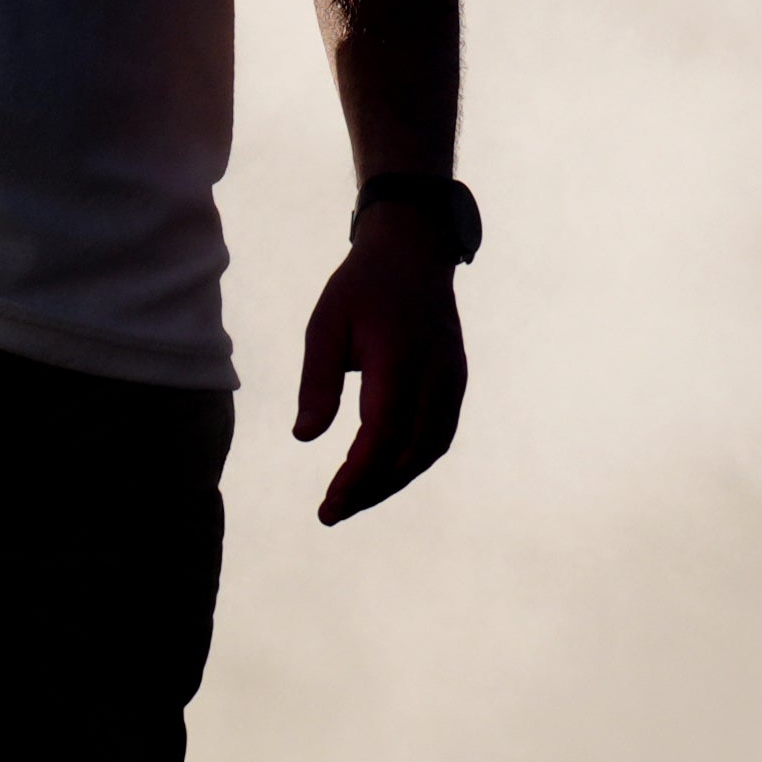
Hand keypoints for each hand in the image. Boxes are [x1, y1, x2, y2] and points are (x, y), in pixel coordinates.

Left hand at [290, 207, 468, 524]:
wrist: (413, 251)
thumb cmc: (361, 288)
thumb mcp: (325, 324)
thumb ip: (317, 381)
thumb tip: (305, 437)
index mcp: (398, 359)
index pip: (382, 434)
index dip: (357, 477)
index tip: (328, 505)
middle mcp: (433, 375)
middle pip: (407, 453)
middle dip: (370, 490)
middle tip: (332, 510)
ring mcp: (451, 380)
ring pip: (428, 450)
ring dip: (392, 481)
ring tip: (354, 498)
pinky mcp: (456, 382)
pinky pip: (440, 435)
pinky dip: (412, 461)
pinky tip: (384, 472)